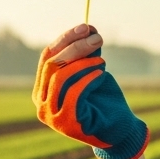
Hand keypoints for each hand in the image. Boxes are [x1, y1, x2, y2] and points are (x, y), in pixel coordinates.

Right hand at [33, 24, 148, 158]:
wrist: (118, 131)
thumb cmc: (103, 99)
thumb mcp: (92, 72)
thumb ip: (86, 55)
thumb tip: (88, 28)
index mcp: (42, 89)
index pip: (47, 57)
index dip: (65, 39)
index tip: (85, 27)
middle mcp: (41, 102)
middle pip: (52, 64)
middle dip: (76, 47)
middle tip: (97, 38)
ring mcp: (51, 115)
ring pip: (60, 77)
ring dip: (82, 63)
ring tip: (101, 60)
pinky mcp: (66, 123)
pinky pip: (73, 93)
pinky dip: (87, 79)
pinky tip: (100, 73)